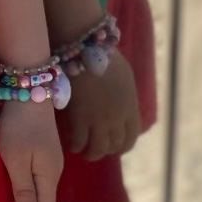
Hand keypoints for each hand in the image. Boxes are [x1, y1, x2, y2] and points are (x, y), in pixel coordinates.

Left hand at [0, 98, 59, 201]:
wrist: (29, 91)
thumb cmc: (19, 126)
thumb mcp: (16, 158)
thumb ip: (23, 188)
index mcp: (48, 178)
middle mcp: (53, 174)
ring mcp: (49, 164)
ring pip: (40, 198)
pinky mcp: (42, 156)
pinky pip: (36, 186)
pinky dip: (26, 199)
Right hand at [60, 48, 144, 163]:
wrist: (85, 49)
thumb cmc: (104, 56)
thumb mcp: (125, 76)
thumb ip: (125, 95)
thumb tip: (121, 105)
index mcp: (131, 107)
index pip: (131, 137)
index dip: (123, 146)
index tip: (114, 147)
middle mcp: (118, 118)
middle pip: (114, 146)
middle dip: (106, 150)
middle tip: (95, 148)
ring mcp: (99, 120)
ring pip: (97, 149)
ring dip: (90, 153)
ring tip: (82, 150)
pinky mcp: (79, 118)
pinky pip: (78, 142)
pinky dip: (75, 145)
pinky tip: (71, 143)